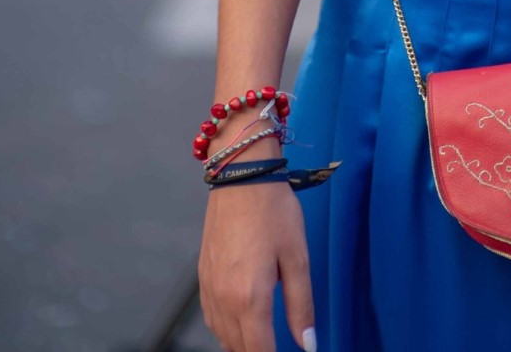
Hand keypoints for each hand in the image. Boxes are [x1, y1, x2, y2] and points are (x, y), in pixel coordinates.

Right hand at [199, 180, 314, 351]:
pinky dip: (227, 331)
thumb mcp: (297, 257)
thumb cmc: (274, 211)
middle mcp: (224, 301)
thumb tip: (309, 346)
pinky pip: (212, 320)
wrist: (241, 175)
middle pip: (240, 349)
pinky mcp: (202, 278)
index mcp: (249, 299)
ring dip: (243, 345)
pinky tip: (242, 324)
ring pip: (223, 338)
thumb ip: (301, 306)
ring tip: (264, 340)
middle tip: (279, 346)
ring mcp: (209, 290)